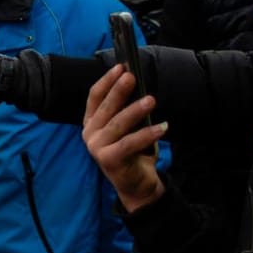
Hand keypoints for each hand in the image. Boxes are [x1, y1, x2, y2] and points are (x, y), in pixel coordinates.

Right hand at [82, 64, 166, 211]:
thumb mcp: (128, 129)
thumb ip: (127, 112)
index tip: (121, 67)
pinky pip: (129, 143)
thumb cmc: (133, 153)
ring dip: (135, 110)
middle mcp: (90, 133)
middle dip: (119, 90)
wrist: (135, 185)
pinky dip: (147, 134)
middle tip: (132, 76)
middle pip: (105, 107)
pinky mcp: (108, 159)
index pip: (94, 97)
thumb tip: (140, 89)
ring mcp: (96, 147)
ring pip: (118, 124)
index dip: (106, 81)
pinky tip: (163, 126)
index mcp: (91, 122)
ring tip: (151, 100)